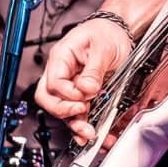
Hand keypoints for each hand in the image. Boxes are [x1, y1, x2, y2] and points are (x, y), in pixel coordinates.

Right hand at [34, 17, 131, 143]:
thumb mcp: (103, 47)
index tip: (84, 98)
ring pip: (62, 109)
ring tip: (88, 133)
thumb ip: (94, 70)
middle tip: (81, 114)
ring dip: (74, 123)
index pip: (54, 83)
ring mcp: (70, 85)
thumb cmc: (106, 33)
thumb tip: (87, 89)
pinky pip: (76, 112)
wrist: (117, 32)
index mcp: (61, 57)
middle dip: (64, 112)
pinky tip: (89, 134)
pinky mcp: (81, 94)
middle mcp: (61, 73)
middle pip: (49, 99)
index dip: (68, 94)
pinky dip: (82, 124)